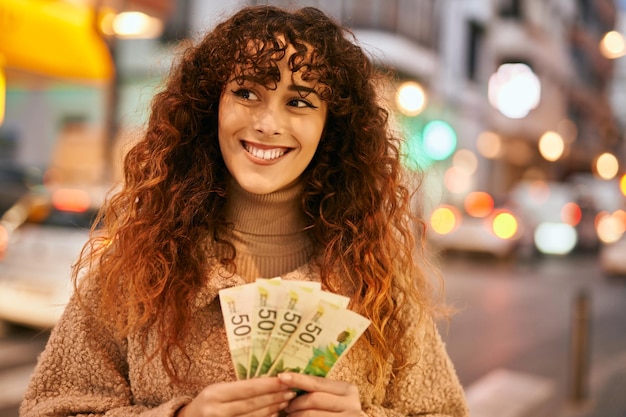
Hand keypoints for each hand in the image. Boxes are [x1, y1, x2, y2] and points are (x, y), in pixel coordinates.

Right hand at [177, 377, 295, 416]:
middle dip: (273, 397)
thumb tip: (268, 383)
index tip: (283, 379)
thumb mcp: (217, 391)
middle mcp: (215, 410)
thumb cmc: (207, 403)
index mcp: (214, 393)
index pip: (247, 388)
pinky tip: (274, 415)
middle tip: (290, 391)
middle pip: (251, 404)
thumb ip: (238, 389)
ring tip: (285, 401)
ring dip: (271, 409)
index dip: (267, 384)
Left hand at [277, 373, 361, 416]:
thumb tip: (290, 381)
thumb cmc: (340, 410)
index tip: (281, 377)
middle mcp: (351, 404)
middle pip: (314, 399)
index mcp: (347, 389)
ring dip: (296, 415)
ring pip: (312, 414)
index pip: (317, 382)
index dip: (298, 379)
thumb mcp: (335, 397)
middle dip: (295, 403)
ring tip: (289, 416)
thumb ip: (319, 390)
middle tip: (285, 407)